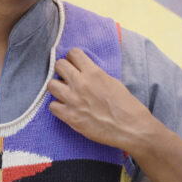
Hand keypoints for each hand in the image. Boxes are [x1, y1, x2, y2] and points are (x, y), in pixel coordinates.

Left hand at [47, 48, 162, 151]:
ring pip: (51, 84)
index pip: (73, 53)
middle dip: (63, 69)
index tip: (75, 64)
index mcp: (94, 73)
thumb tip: (83, 72)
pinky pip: (52, 106)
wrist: (130, 128)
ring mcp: (73, 101)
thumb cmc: (126, 105)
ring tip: (66, 92)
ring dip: (58, 87)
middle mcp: (81, 84)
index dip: (73, 58)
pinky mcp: (70, 117)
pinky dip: (58, 106)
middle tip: (68, 77)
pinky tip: (66, 107)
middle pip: (59, 65)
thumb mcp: (112, 82)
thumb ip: (95, 75)